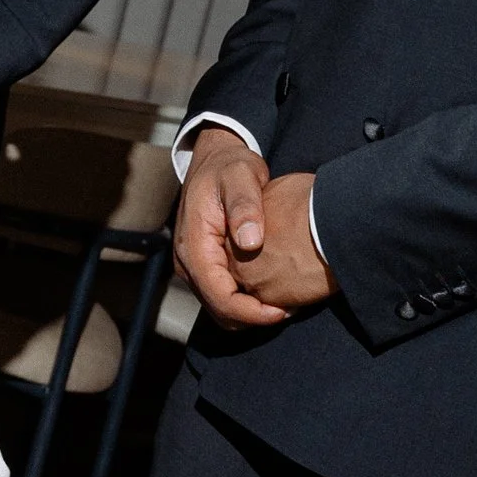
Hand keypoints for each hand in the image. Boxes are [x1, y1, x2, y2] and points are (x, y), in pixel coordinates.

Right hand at [175, 127, 290, 327]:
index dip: (250, 312)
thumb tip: (249, 242)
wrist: (214, 159)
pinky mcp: (203, 265)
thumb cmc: (229, 167)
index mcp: (194, 244)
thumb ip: (245, 207)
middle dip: (252, 318)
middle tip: (289, 311)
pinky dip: (244, 303)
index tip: (281, 311)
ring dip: (249, 313)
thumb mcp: (240, 177)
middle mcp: (187, 261)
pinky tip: (270, 294)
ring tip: (283, 305)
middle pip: (217, 309)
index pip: (219, 296)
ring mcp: (193, 265)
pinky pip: (221, 296)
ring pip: (219, 307)